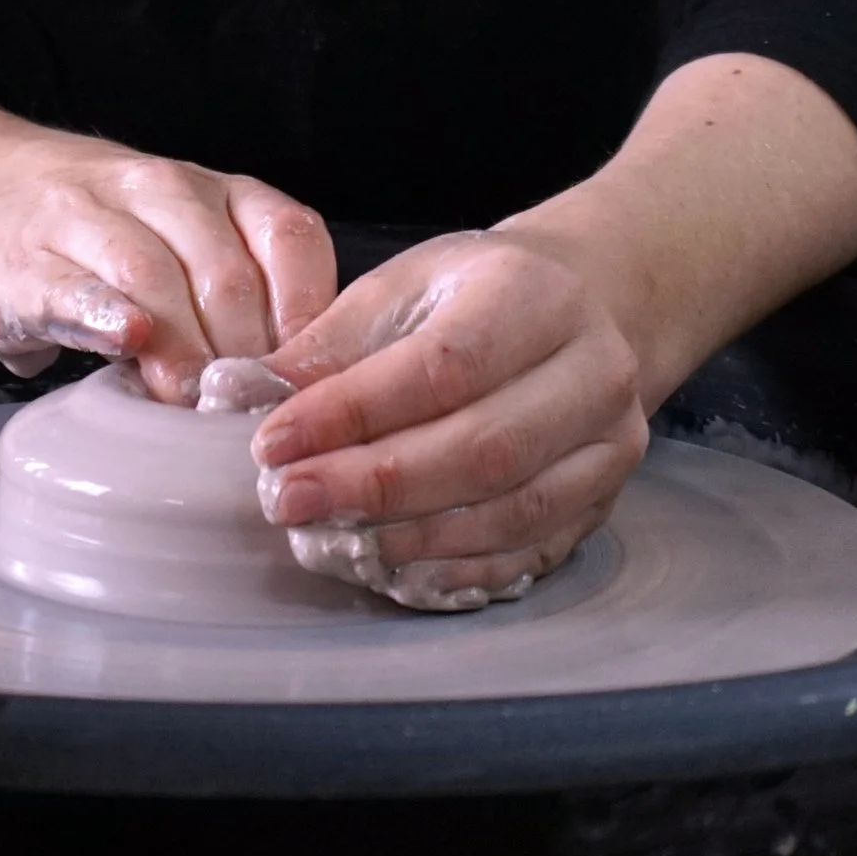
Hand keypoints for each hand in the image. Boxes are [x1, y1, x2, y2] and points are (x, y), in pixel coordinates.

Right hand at [0, 122, 337, 399]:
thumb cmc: (107, 238)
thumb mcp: (185, 244)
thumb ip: (238, 303)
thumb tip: (301, 397)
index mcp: (216, 192)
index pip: (288, 237)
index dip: (305, 314)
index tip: (307, 380)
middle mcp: (161, 190)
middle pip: (223, 272)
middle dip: (243, 352)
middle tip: (250, 416)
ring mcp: (89, 218)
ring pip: (153, 274)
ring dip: (181, 346)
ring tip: (190, 402)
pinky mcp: (26, 262)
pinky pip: (72, 285)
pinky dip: (104, 315)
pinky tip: (127, 342)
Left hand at [251, 223, 648, 602]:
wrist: (583, 306)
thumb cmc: (477, 294)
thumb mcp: (404, 285)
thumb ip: (331, 343)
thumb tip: (247, 397)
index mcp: (536, 294)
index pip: (442, 366)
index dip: (353, 413)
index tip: (274, 443)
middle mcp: (591, 370)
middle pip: (482, 448)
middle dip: (374, 485)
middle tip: (288, 502)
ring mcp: (609, 443)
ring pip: (511, 511)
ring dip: (410, 537)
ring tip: (330, 538)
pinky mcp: (606, 502)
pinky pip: (532, 553)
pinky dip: (458, 570)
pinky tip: (395, 568)